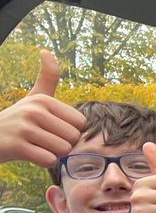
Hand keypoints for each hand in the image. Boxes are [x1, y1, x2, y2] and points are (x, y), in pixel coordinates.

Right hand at [0, 50, 85, 167]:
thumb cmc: (18, 119)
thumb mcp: (33, 97)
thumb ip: (47, 77)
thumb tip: (46, 51)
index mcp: (43, 99)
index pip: (80, 122)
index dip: (70, 131)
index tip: (51, 129)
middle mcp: (34, 110)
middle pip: (74, 137)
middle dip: (62, 144)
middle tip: (42, 140)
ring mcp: (24, 127)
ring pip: (62, 150)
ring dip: (53, 153)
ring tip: (36, 146)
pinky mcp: (16, 146)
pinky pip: (48, 160)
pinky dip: (43, 162)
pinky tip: (30, 154)